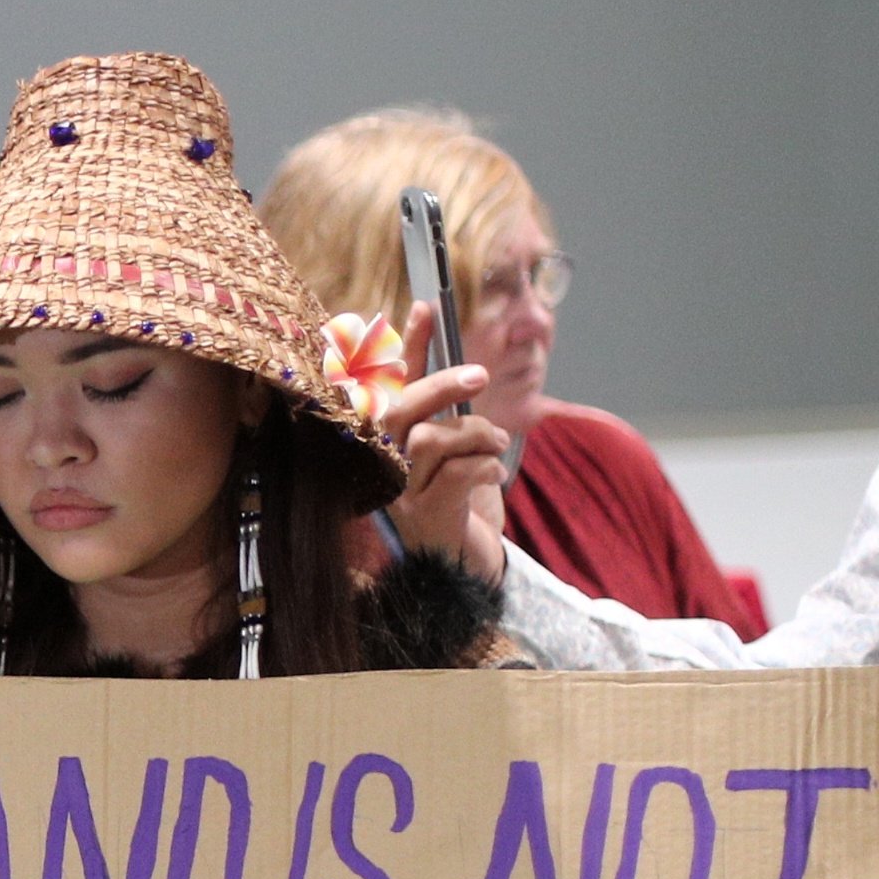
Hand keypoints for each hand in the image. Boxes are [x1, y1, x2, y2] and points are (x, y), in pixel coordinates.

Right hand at [378, 306, 510, 583]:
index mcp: (385, 443)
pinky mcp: (425, 518)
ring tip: (498, 443)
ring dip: (476, 433)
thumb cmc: (454, 505)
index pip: (388, 385)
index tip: (426, 307)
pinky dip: (485, 467)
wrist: (458, 572)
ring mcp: (398, 494)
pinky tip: (494, 476)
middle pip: (399, 410)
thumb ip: (447, 411)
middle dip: (442, 384)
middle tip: (480, 376)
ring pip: (431, 439)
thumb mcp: (452, 452)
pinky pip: (457, 475)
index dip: (406, 345)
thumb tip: (460, 361)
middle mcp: (381, 467)